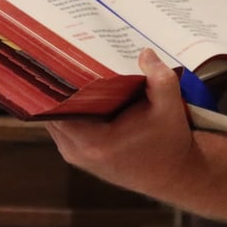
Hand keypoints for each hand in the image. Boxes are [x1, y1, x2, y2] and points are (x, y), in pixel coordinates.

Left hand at [45, 49, 196, 196]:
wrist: (174, 174)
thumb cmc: (170, 140)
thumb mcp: (170, 106)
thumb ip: (160, 77)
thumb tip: (144, 52)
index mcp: (93, 141)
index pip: (57, 106)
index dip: (58, 81)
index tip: (63, 57)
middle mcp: (77, 151)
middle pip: (52, 111)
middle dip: (60, 86)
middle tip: (68, 56)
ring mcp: (75, 156)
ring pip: (55, 119)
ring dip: (64, 98)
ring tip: (74, 69)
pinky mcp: (79, 156)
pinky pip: (64, 127)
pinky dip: (70, 110)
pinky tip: (84, 91)